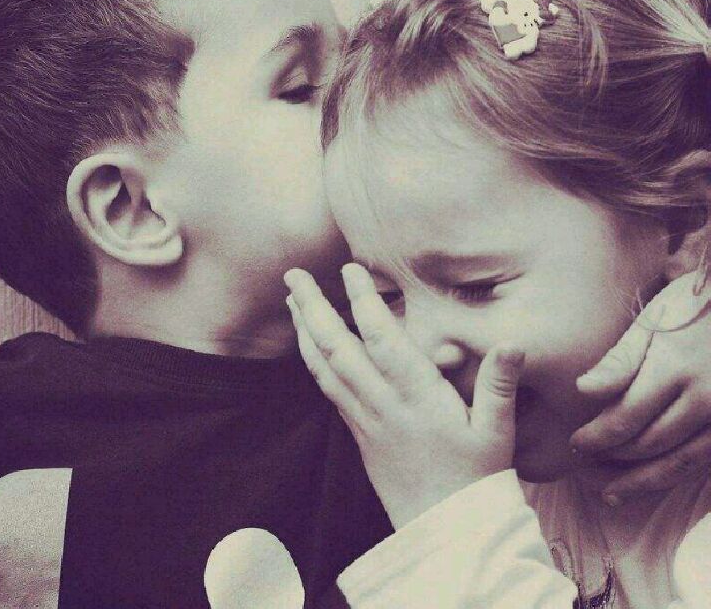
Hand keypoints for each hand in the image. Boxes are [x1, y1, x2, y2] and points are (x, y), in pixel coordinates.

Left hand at [284, 263, 523, 528]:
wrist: (445, 535)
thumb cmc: (475, 480)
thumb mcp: (497, 433)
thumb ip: (499, 385)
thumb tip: (511, 344)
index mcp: (416, 398)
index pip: (382, 340)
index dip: (362, 301)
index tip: (349, 269)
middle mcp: (382, 404)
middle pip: (337, 349)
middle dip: (313, 308)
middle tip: (294, 275)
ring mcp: (365, 419)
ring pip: (324, 369)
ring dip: (305, 331)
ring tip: (292, 300)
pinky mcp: (359, 433)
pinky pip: (328, 390)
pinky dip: (313, 360)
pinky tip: (309, 344)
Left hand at [570, 273, 710, 501]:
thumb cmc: (690, 309)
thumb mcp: (652, 321)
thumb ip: (619, 359)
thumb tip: (583, 389)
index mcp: (675, 369)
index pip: (627, 417)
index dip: (597, 436)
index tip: (574, 444)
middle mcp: (705, 399)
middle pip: (650, 443)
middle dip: (612, 457)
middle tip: (582, 463)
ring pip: (679, 463)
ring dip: (641, 481)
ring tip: (609, 492)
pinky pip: (701, 462)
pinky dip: (672, 477)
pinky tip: (648, 483)